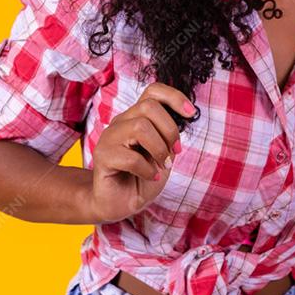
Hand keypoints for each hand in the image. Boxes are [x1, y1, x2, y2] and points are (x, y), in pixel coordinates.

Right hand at [87, 82, 195, 223]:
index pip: (153, 91)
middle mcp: (122, 122)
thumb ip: (168, 135)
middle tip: (174, 153)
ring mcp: (109, 137)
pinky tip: (150, 176)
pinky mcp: (102, 156)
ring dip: (159, 150)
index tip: (192, 114)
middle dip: (169, 130)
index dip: (174, 97)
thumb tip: (182, 120)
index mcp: (137, 117)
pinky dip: (147, 169)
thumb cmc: (143, 177)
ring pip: (140, 127)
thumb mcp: (163, 153)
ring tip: (162, 166)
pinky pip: (130, 157)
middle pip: (149, 106)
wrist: (120, 203)